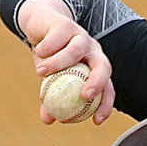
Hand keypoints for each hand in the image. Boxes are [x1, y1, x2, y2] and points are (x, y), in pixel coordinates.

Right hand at [18, 0, 115, 123]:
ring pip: (76, 51)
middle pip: (104, 67)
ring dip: (58, 63)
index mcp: (96, 68)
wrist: (40, 25)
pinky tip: (38, 52)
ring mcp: (82, 36)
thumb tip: (47, 120)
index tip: (96, 121)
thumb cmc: (49, 57)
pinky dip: (47, 47)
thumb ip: (51, 98)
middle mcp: (94, 52)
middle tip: (84, 96)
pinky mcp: (66, 24)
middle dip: (98, 82)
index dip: (106, 105)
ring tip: (41, 73)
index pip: (108, 89)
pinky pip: (58, 38)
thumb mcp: (49, 79)